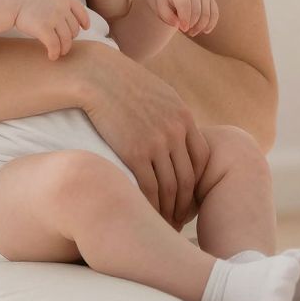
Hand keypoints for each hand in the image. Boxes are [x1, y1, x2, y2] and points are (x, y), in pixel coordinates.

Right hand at [13, 0, 91, 60]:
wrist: (11, 0)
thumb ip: (59, 2)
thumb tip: (68, 16)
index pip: (81, 11)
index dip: (84, 21)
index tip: (84, 28)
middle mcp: (62, 8)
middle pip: (73, 28)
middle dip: (70, 38)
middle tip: (64, 44)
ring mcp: (54, 18)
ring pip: (66, 39)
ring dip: (64, 49)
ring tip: (59, 53)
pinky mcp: (44, 29)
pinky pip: (55, 45)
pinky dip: (55, 53)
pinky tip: (52, 56)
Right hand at [76, 44, 209, 225]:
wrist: (98, 77)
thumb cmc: (124, 84)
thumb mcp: (159, 94)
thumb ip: (172, 116)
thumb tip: (178, 134)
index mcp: (184, 118)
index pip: (201, 160)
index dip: (197, 182)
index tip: (189, 197)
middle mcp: (175, 132)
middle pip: (188, 178)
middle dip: (186, 204)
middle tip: (180, 220)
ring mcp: (156, 143)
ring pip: (171, 187)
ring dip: (170, 210)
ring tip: (165, 223)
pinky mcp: (135, 153)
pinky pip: (150, 188)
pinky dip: (152, 206)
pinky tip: (148, 215)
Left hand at [137, 0, 218, 35]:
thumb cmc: (166, 2)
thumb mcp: (161, 8)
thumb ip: (168, 17)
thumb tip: (180, 25)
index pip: (185, 4)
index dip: (185, 19)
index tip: (183, 29)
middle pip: (197, 11)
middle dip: (192, 25)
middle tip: (186, 32)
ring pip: (207, 14)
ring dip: (201, 27)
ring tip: (192, 32)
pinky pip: (215, 13)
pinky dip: (211, 24)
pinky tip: (205, 31)